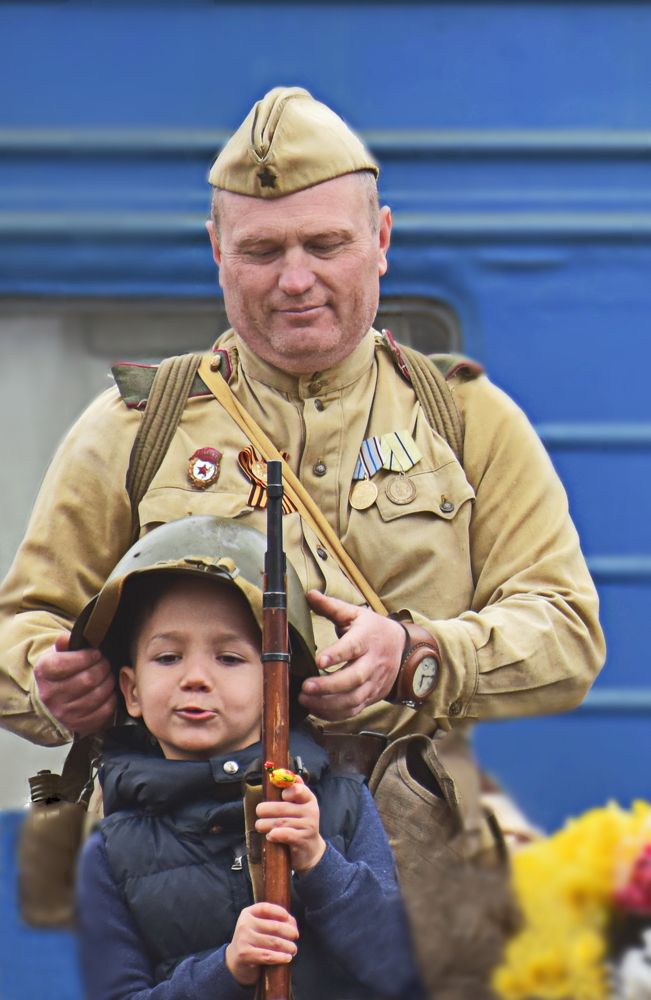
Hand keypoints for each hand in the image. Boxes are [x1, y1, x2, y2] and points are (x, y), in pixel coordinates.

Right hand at [34, 632, 116, 735]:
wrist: (56, 698)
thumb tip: (64, 638)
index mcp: (43, 673)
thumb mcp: (59, 653)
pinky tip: (106, 691)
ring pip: (98, 694)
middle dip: (103, 667)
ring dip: (108, 681)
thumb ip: (65, 643)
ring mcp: (64, 713)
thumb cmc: (62, 671)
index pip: (66, 663)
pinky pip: (105, 710)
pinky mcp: (79, 725)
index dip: (87, 656)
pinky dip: (111, 698)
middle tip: (105, 663)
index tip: (95, 654)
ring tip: (106, 675)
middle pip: (88, 678)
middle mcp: (51, 695)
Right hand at [225, 902, 298, 985]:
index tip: (289, 919)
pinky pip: (267, 955)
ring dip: (288, 946)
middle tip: (296, 937)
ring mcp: (243, 939)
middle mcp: (244, 924)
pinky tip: (287, 958)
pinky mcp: (245, 955)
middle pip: (274, 926)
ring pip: (273, 942)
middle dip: (289, 932)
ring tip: (294, 949)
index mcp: (248, 913)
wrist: (234, 961)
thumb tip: (292, 922)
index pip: (266, 908)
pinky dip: (280, 957)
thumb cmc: (253, 941)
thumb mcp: (260, 927)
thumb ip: (275, 920)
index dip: (280, 911)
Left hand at [255, 775, 325, 874]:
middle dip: (267, 809)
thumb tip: (285, 771)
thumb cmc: (300, 823)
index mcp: (308, 799)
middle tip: (259, 811)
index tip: (280, 795)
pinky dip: (276, 835)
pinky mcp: (302, 841)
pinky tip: (270, 836)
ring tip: (259, 825)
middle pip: (284, 807)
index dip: (287, 790)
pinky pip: (286, 835)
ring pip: (282, 822)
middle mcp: (310, 811)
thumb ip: (293, 789)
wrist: (311, 850)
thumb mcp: (300, 805)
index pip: (298, 790)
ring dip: (266, 824)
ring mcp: (308, 827)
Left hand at [298, 591, 404, 720]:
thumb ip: (331, 606)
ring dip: (328, 703)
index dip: (337, 654)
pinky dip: (334, 713)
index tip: (319, 660)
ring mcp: (374, 682)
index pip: (353, 647)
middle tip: (306, 686)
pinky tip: (316, 708)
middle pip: (354, 678)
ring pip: (354, 698)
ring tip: (305, 699)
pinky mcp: (372, 697)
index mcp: (367, 638)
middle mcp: (373, 662)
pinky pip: (354, 710)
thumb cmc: (372, 628)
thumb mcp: (355, 614)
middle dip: (329, 685)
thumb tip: (309, 594)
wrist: (401, 646)